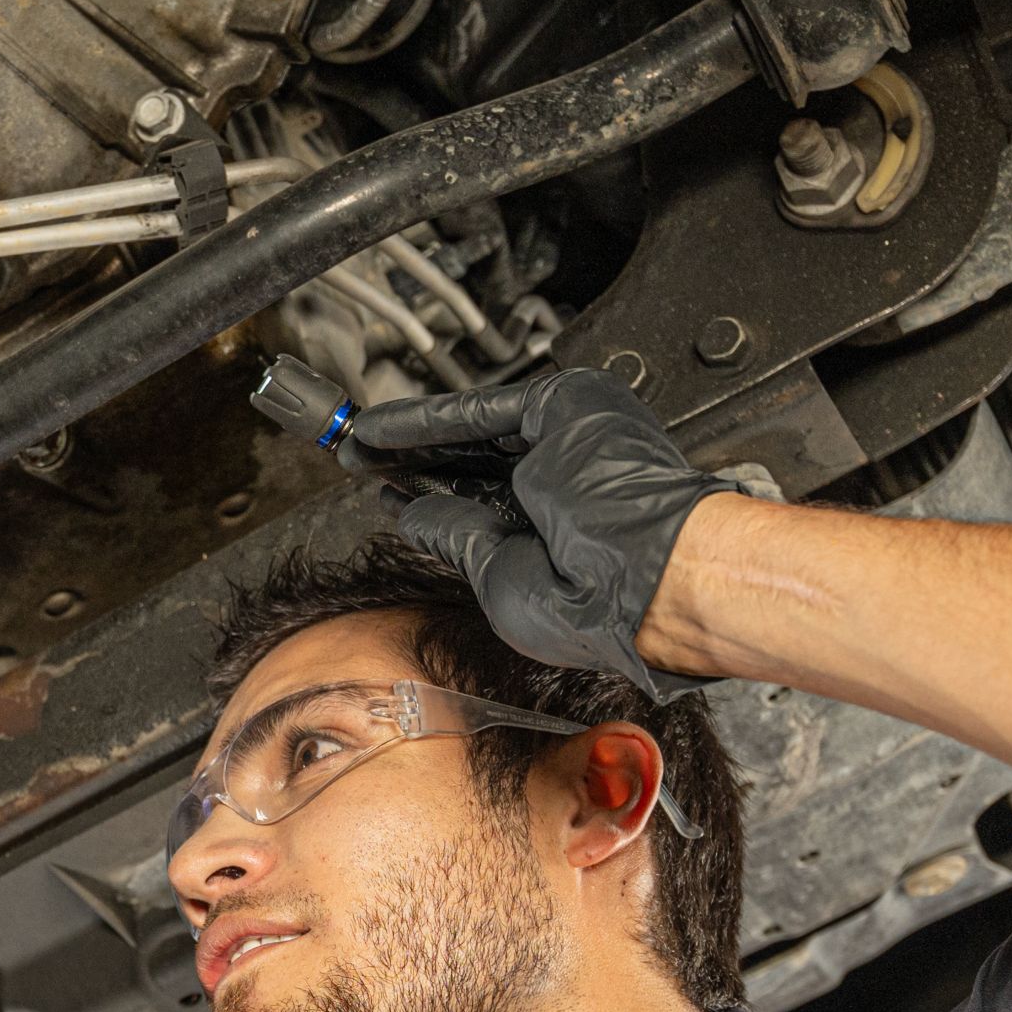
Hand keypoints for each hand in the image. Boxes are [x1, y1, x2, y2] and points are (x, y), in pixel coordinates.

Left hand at [346, 369, 717, 694]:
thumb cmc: (606, 605)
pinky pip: (476, 411)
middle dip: (414, 463)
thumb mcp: (504, 579)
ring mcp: (569, 438)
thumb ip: (459, 539)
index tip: (388, 492)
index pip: (483, 505)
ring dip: (408, 439)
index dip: (431, 497)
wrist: (655, 578)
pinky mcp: (566, 405)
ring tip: (356, 442)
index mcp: (563, 530)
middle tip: (361, 461)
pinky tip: (378, 429)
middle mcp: (567, 478)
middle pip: (473, 462)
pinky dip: (422, 421)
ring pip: (471, 433)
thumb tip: (411, 513)